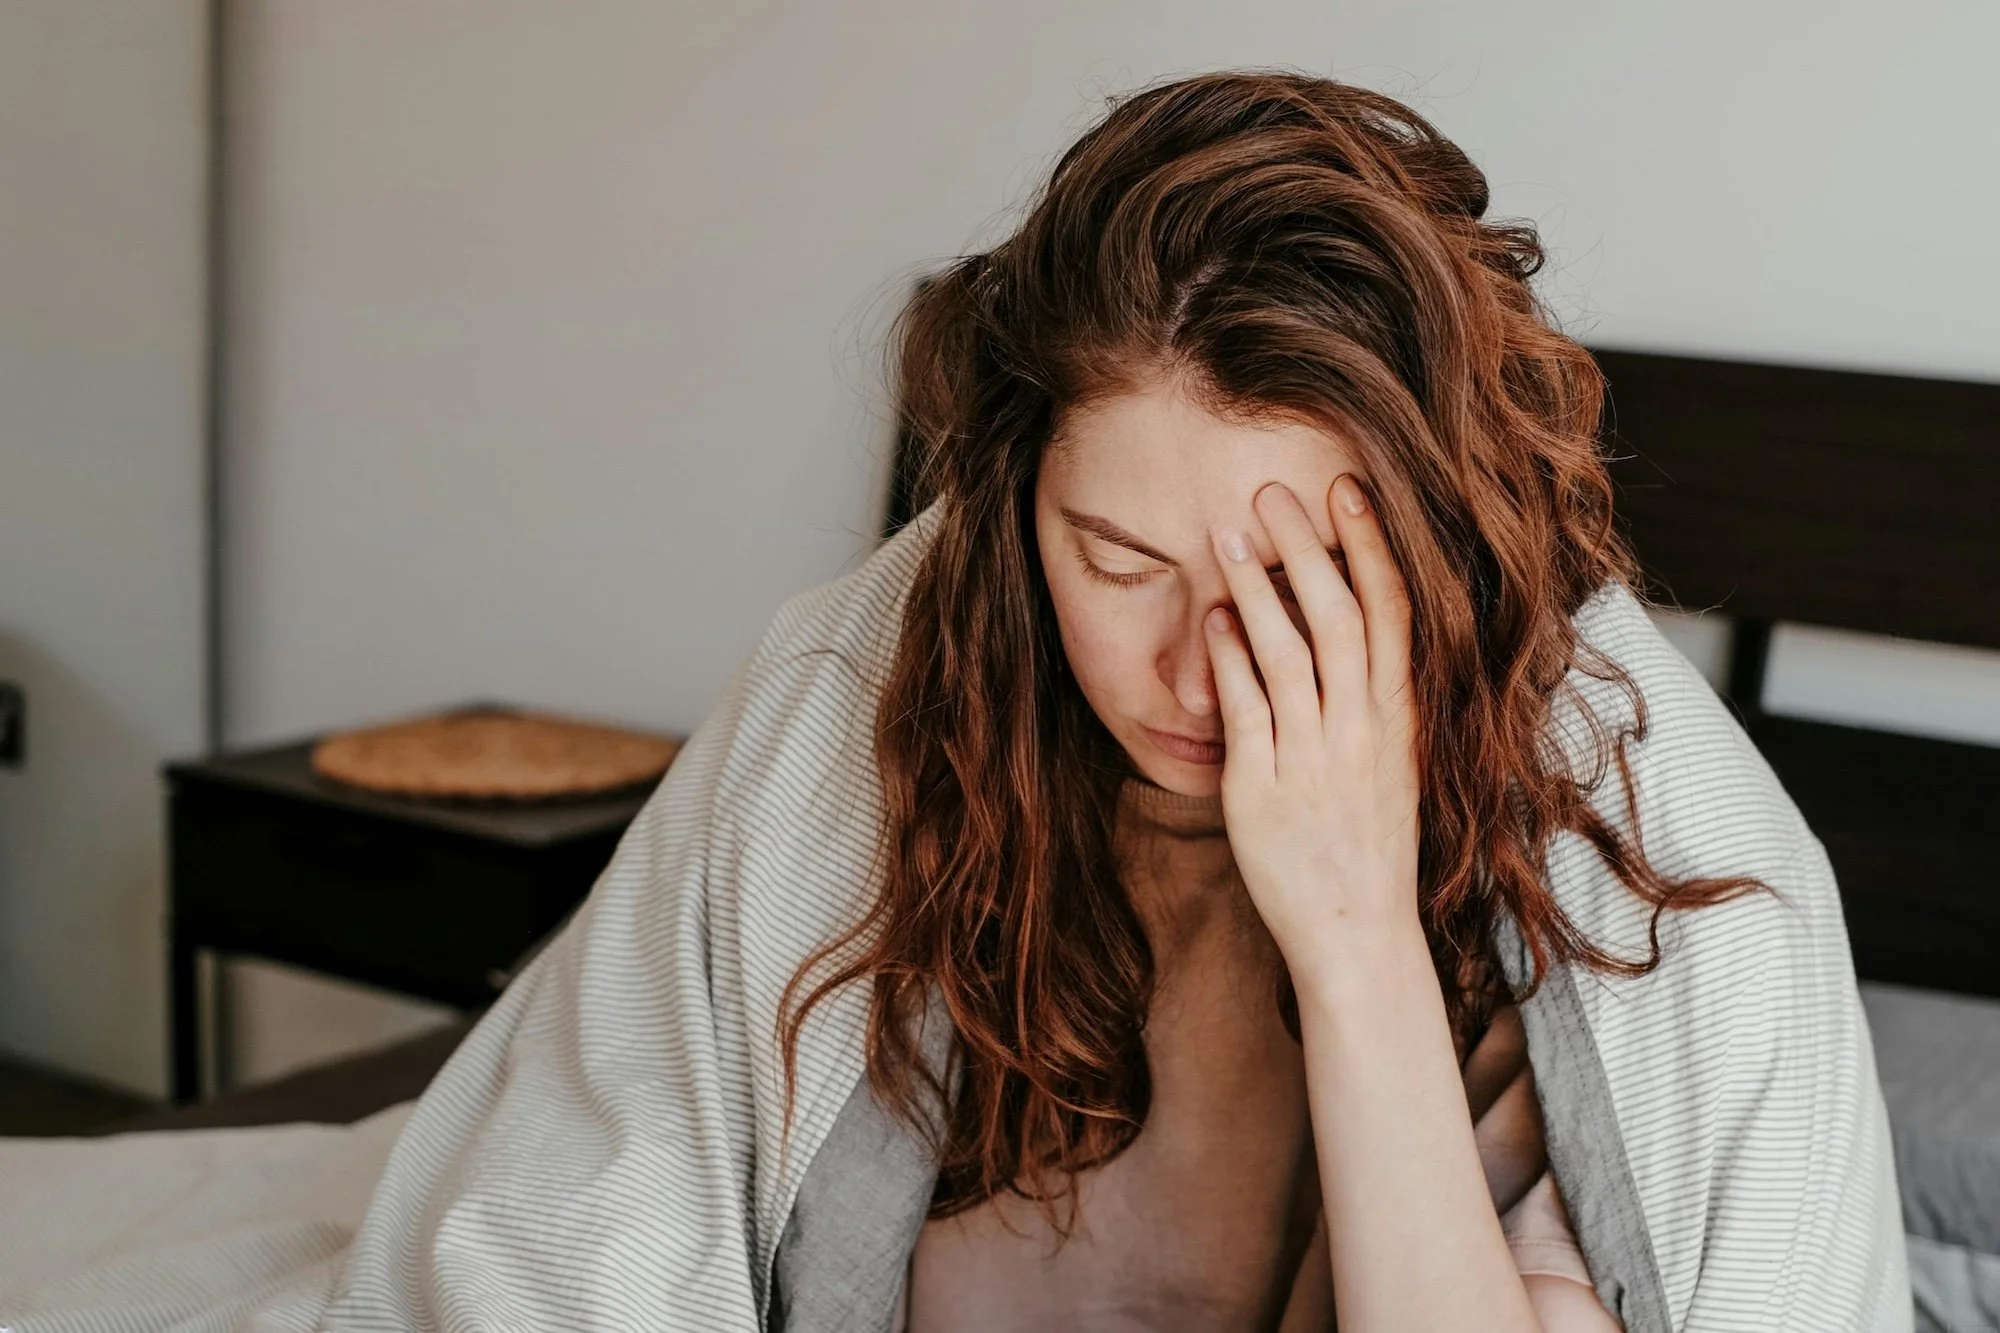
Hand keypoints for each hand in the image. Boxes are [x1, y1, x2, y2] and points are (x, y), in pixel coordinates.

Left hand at [1203, 474, 1421, 984]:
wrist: (1358, 934)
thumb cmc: (1367, 847)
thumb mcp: (1390, 764)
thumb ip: (1372, 700)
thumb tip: (1344, 630)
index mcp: (1397, 718)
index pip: (1390, 613)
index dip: (1370, 547)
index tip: (1348, 491)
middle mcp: (1360, 729)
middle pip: (1336, 616)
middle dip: (1307, 547)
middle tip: (1274, 491)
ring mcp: (1313, 757)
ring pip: (1288, 652)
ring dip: (1258, 588)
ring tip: (1230, 537)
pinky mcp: (1263, 787)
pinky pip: (1246, 709)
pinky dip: (1230, 658)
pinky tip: (1212, 620)